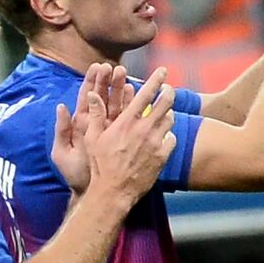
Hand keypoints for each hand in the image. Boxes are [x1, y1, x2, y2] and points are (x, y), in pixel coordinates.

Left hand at [51, 63, 131, 192]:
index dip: (92, 81)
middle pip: (104, 98)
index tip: (98, 66)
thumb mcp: (62, 154)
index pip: (87, 98)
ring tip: (128, 75)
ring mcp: (112, 130)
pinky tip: (139, 95)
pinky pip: (130, 119)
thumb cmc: (76, 175)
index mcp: (81, 125)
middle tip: (117, 67)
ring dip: (122, 90)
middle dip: (110, 81)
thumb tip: (61, 106)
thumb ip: (62, 130)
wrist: (93, 192)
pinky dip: (134, 106)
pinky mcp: (123, 138)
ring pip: (118, 106)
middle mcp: (97, 124)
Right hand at [84, 67, 176, 210]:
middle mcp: (144, 129)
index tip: (163, 70)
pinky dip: (168, 135)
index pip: (146, 93)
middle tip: (168, 89)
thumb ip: (95, 114)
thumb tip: (92, 93)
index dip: (156, 79)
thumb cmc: (100, 164)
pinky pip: (171, 139)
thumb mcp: (92, 138)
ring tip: (164, 113)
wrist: (113, 191)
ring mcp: (156, 143)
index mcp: (127, 121)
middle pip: (165, 103)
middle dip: (168, 92)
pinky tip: (163, 137)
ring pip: (170, 120)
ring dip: (168, 113)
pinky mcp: (162, 157)